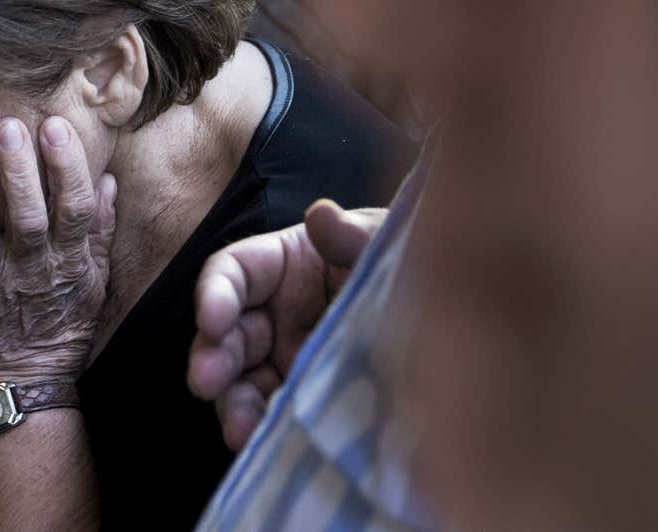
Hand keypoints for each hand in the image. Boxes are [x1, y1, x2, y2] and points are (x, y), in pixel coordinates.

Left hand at [0, 115, 116, 387]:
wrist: (21, 380)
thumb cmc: (62, 323)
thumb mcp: (94, 281)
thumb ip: (99, 230)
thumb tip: (108, 178)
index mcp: (68, 264)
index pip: (74, 210)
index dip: (67, 168)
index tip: (55, 126)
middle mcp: (30, 271)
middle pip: (26, 217)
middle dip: (18, 172)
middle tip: (7, 127)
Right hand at [187, 200, 384, 449]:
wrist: (451, 320)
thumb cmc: (402, 262)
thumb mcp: (383, 242)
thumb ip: (353, 234)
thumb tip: (321, 215)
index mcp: (282, 264)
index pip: (231, 272)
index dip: (215, 294)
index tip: (213, 320)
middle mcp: (274, 314)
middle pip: (226, 334)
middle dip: (212, 358)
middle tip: (206, 382)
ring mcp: (285, 360)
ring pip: (242, 383)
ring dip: (234, 405)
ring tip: (239, 432)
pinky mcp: (303, 398)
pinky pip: (274, 414)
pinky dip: (267, 429)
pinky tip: (270, 443)